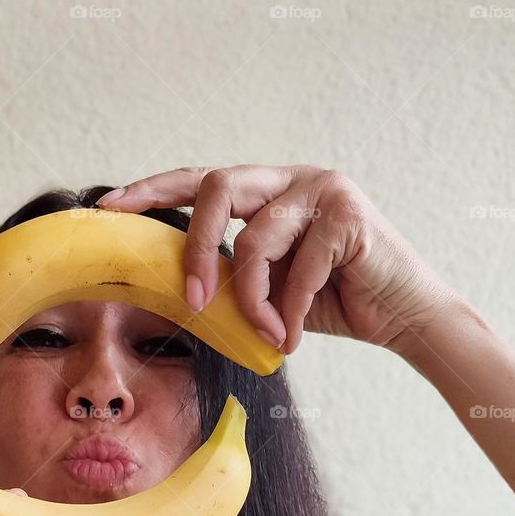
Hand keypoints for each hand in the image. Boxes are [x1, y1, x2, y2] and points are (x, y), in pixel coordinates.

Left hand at [96, 165, 465, 357]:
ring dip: (253, 300)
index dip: (154, 189)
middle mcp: (292, 178)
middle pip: (217, 187)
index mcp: (268, 190)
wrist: (403, 317)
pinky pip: (298, 267)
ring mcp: (323, 188)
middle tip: (191, 300)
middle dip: (194, 247)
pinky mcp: (349, 213)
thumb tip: (179, 290)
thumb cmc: (333, 303)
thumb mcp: (268, 289)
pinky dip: (290, 311)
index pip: (201, 180)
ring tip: (269, 334)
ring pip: (256, 239)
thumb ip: (231, 276)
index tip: (111, 207)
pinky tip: (296, 336)